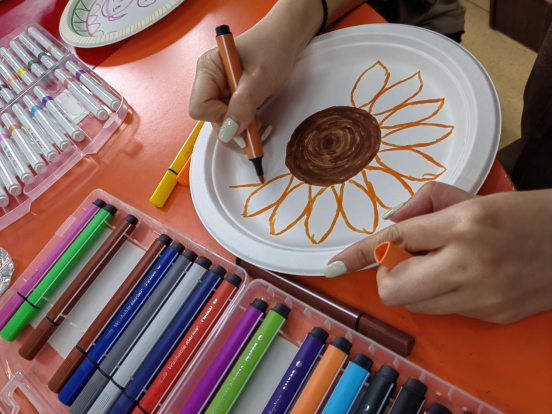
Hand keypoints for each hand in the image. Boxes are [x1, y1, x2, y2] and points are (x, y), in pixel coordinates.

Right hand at [189, 19, 304, 150]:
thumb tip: (230, 131)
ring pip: (223, 125)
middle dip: (234, 129)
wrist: (286, 40)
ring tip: (261, 125)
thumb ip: (244, 103)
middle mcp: (209, 84)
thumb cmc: (272, 49)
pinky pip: (233, 122)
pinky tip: (259, 123)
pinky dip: (246, 128)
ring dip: (242, 131)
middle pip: (211, 119)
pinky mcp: (232, 101)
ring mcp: (220, 93)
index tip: (243, 117)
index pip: (200, 107)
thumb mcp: (260, 77)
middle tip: (258, 129)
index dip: (220, 117)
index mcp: (208, 70)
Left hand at [325, 182, 551, 323]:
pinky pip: (444, 310)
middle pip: (396, 288)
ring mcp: (481, 297)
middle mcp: (468, 264)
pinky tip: (462, 276)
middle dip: (389, 274)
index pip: (394, 240)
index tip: (333, 265)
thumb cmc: (525, 213)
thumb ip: (425, 203)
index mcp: (463, 225)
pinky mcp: (491, 316)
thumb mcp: (473, 195)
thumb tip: (391, 222)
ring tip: (439, 263)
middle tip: (405, 257)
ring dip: (414, 285)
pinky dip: (440, 294)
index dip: (359, 254)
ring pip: (416, 304)